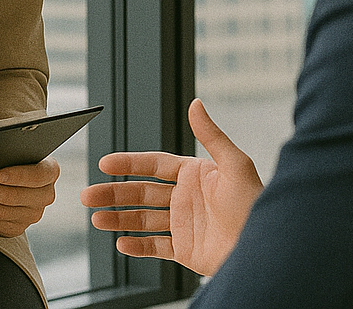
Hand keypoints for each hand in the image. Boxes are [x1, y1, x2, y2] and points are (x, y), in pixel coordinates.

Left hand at [0, 156, 59, 236]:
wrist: (14, 173)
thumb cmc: (11, 153)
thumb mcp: (10, 144)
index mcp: (50, 170)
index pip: (37, 174)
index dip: (18, 176)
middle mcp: (46, 194)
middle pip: (16, 196)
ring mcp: (34, 214)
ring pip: (3, 213)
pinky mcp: (19, 227)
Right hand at [80, 99, 262, 275]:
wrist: (265, 248)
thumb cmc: (254, 204)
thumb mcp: (234, 164)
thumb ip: (211, 134)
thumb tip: (196, 103)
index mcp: (194, 174)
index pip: (153, 165)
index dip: (128, 164)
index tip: (105, 164)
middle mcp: (185, 197)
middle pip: (141, 193)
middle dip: (113, 194)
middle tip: (87, 195)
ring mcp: (184, 224)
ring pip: (143, 219)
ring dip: (119, 218)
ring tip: (96, 219)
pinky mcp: (187, 250)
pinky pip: (156, 247)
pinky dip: (138, 246)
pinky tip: (121, 243)